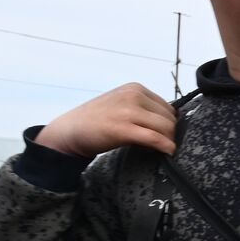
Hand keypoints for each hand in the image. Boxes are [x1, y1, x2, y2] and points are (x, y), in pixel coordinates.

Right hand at [34, 83, 176, 157]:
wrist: (69, 131)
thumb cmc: (97, 120)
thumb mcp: (121, 103)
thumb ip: (142, 107)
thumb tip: (170, 121)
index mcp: (135, 88)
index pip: (168, 107)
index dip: (169, 123)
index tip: (162, 134)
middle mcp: (133, 96)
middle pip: (169, 118)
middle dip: (168, 134)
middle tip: (158, 144)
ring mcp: (128, 111)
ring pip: (166, 128)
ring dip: (167, 141)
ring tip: (155, 148)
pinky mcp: (123, 129)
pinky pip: (155, 139)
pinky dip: (166, 147)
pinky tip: (166, 152)